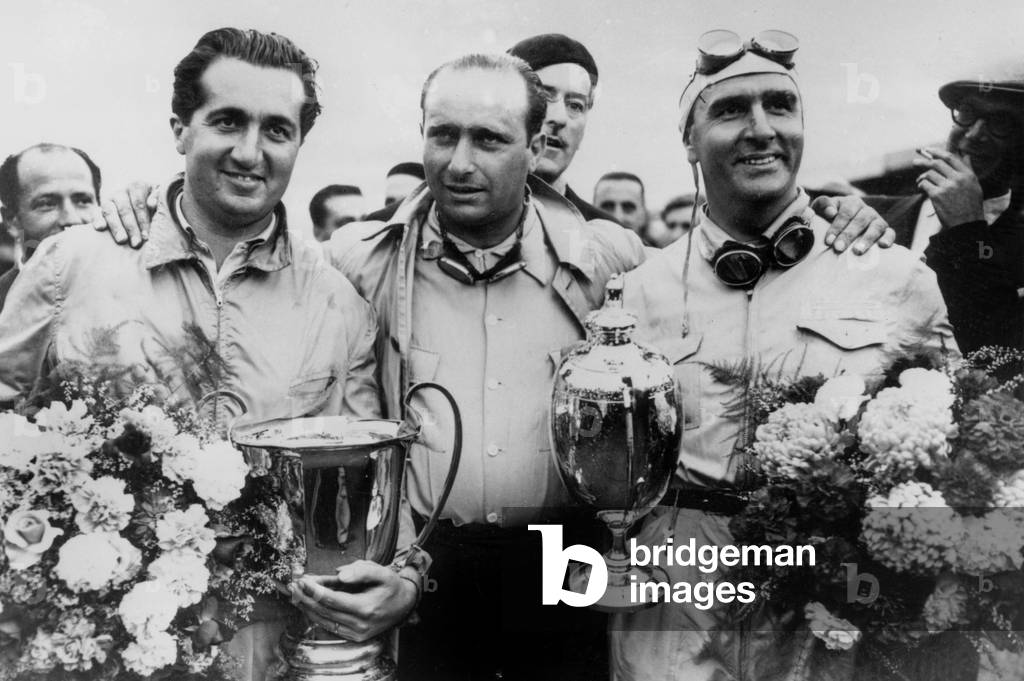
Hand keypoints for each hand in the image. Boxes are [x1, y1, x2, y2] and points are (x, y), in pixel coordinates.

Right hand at [93, 181, 157, 247]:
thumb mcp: (154, 190)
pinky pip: (95, 211)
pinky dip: (96, 219)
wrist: (126, 182)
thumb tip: (152, 204)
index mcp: (136, 186)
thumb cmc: (147, 192)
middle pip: (125, 210)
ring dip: (115, 227)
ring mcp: (108, 197)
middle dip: (131, 227)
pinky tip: (100, 228)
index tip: (146, 236)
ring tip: (122, 240)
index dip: (143, 220)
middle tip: (136, 243)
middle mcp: (120, 191)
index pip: (139, 204)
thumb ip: (156, 196)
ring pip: (110, 211)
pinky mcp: (100, 205)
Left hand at [288, 560, 417, 641]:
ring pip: (324, 621)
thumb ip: (361, 571)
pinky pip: (329, 626)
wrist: (404, 606)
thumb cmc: (391, 586)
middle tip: (293, 585)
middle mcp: (360, 624)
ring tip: (295, 594)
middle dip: (306, 598)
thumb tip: (339, 574)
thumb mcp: (382, 572)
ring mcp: (356, 633)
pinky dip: (316, 615)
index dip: (315, 590)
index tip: (302, 580)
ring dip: (307, 608)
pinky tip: (308, 606)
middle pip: (324, 611)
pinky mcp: (353, 637)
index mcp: (366, 608)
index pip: (332, 600)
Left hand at [812, 195, 894, 253]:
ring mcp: (878, 220)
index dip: (837, 226)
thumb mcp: (821, 210)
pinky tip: (882, 246)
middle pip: (860, 220)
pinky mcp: (886, 231)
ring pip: (876, 227)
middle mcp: (866, 210)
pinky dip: (888, 238)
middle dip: (848, 235)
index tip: (828, 240)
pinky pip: (891, 233)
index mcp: (851, 202)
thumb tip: (831, 212)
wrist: (839, 229)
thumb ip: (823, 205)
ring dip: (867, 238)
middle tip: (838, 248)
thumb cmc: (827, 219)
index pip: (845, 213)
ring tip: (857, 251)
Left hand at [913, 149, 983, 226]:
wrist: (967, 224)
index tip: (928, 150)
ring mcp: (947, 186)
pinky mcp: (937, 195)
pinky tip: (922, 188)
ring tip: (920, 181)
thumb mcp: (974, 185)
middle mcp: (958, 178)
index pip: (951, 157)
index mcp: (968, 175)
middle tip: (915, 162)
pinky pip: (924, 184)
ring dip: (922, 177)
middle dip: (924, 161)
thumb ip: (969, 169)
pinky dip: (921, 185)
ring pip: (929, 174)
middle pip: (937, 163)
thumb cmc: (971, 205)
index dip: (938, 152)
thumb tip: (966, 155)